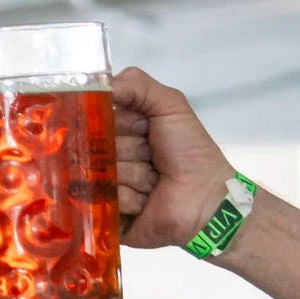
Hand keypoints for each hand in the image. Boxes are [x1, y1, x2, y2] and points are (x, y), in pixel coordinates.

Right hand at [111, 69, 236, 247]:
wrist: (205, 201)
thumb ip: (137, 85)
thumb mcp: (171, 106)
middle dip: (124, 151)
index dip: (114, 123)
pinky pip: (102, 202)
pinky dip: (128, 200)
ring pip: (98, 175)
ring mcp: (106, 187)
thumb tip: (97, 83)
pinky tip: (146, 203)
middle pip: (94, 147)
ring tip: (153, 183)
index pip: (96, 118)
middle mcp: (110, 156)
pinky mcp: (105, 215)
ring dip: (131, 177)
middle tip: (150, 157)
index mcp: (123, 129)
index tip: (137, 128)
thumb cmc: (190, 152)